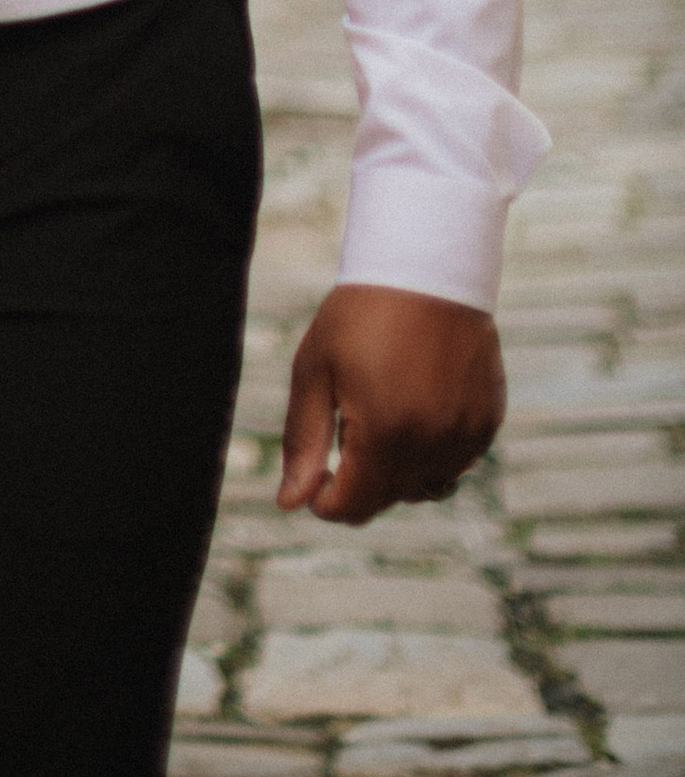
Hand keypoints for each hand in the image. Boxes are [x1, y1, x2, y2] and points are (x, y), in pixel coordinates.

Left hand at [277, 283, 505, 520]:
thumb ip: (304, 441)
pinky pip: (455, 463)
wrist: (426, 269)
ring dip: (397, 471)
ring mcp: (466, 437)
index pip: (352, 507)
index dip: (324, 501)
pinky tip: (416, 407)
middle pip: (387, 499)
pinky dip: (432, 453)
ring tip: (381, 415)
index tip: (314, 475)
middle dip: (358, 480)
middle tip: (345, 425)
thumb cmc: (359, 316)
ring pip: (424, 487)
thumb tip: (290, 503)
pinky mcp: (487, 423)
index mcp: (384, 433)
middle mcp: (432, 445)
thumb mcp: (316, 370)